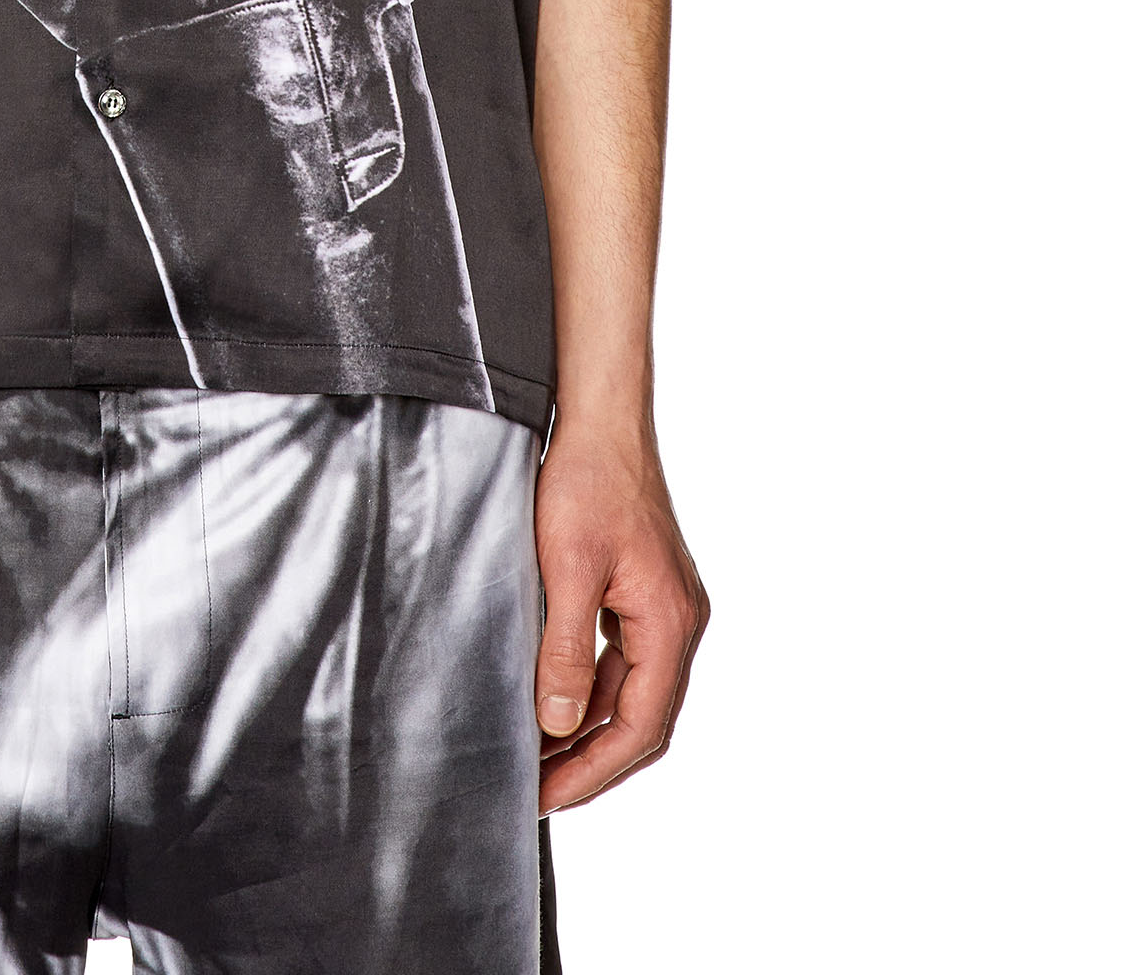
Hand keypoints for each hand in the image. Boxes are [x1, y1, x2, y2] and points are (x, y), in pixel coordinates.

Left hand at [533, 416, 707, 812]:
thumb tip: (556, 722)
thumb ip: (564, 649)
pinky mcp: (643, 591)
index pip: (638, 727)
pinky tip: (549, 698)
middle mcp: (679, 622)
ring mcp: (664, 607)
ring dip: (586, 728)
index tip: (546, 797)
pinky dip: (588, 687)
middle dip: (591, 762)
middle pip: (641, 720)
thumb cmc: (587, 480)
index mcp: (670, 624)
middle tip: (538, 792)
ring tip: (536, 757)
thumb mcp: (567, 568)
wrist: (601, 418)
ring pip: (630, 692)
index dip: (592, 770)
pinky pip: (621, 660)